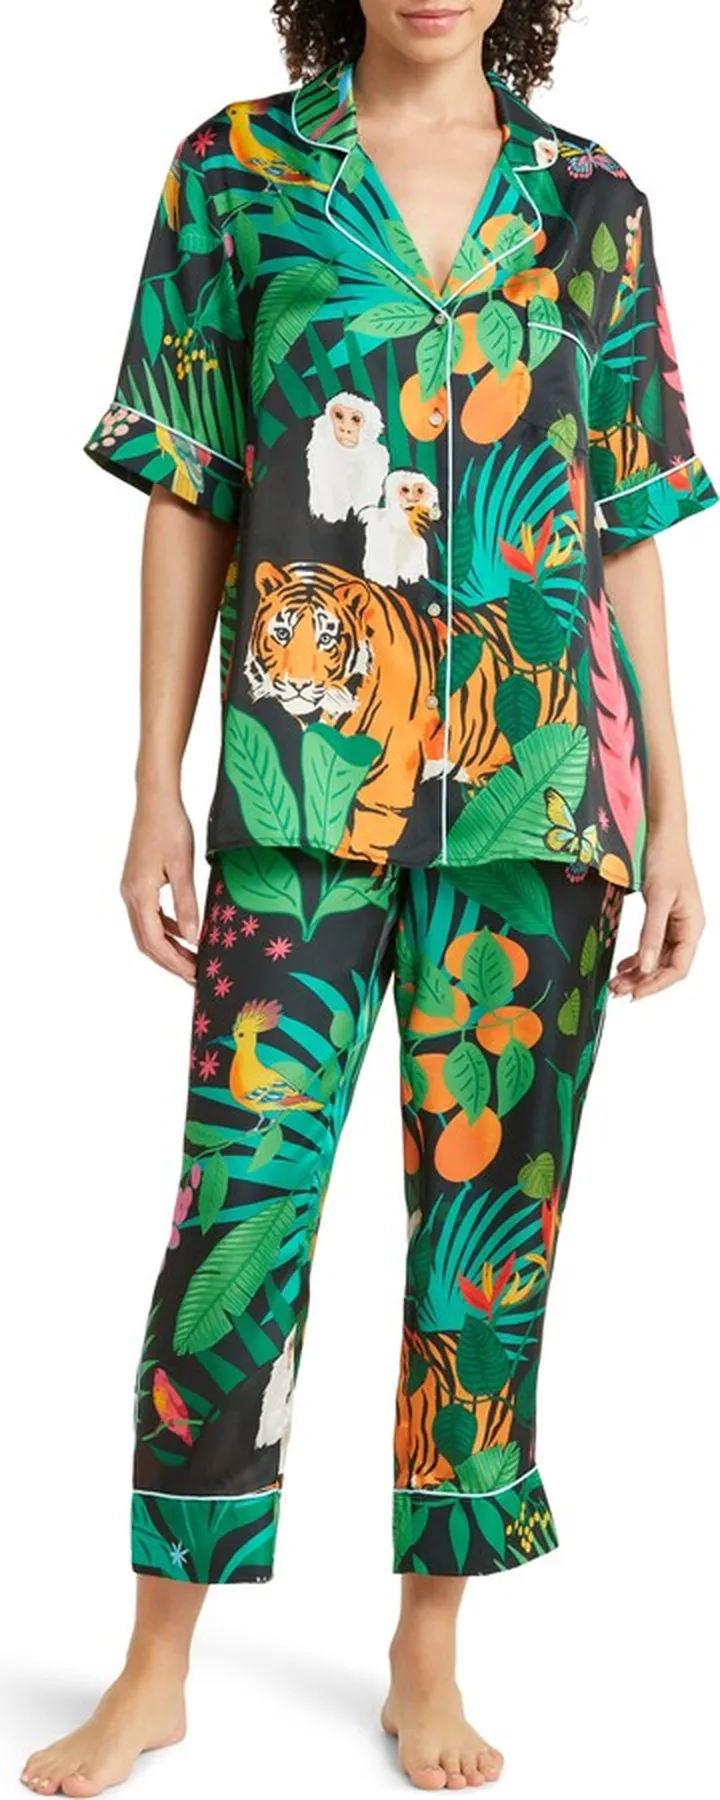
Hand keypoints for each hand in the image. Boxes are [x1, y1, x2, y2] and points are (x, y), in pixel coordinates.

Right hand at [120, 792, 198, 983]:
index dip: (174, 963)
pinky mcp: (138, 882)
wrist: (155, 799)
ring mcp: (132, 888)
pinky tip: (184, 933)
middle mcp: (130, 895)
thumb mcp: (183, 867)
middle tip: (195, 976)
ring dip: (168, 948)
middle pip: (147, 942)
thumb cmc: (170, 827)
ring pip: (147, 931)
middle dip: (170, 962)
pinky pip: (150, 915)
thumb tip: (192, 939)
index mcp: (139, 894)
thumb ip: (187, 904)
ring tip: (192, 960)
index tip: (195, 976)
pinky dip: (165, 929)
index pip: (154, 942)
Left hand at [609, 824, 704, 1001]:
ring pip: (658, 958)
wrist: (662, 830)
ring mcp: (675, 923)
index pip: (678, 968)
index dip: (656, 984)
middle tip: (617, 990)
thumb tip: (646, 968)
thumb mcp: (658, 897)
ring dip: (638, 971)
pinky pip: (652, 944)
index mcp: (693, 926)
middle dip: (643, 981)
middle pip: (667, 966)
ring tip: (616, 981)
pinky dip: (638, 956)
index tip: (634, 994)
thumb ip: (651, 933)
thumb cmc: (666, 857)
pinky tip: (624, 964)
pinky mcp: (663, 915)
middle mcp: (687, 928)